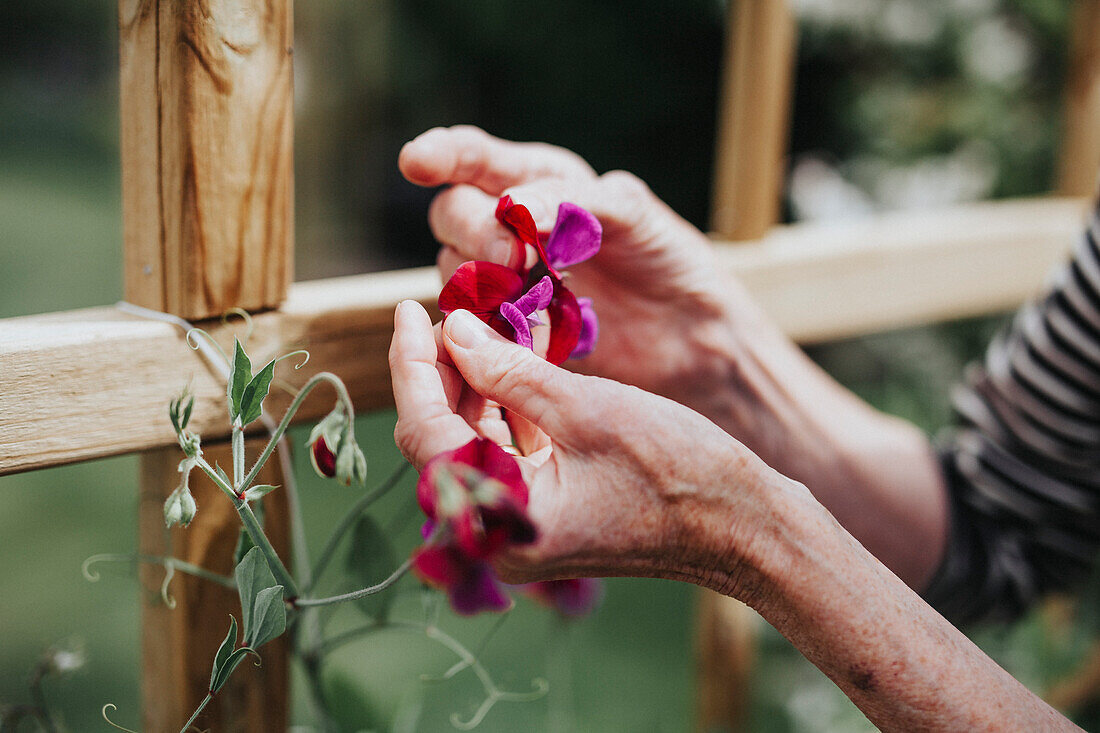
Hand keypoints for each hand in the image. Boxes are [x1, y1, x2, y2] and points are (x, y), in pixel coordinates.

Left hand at [388, 299, 788, 588]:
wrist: (741, 523)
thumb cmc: (676, 471)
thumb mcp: (586, 408)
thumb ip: (509, 370)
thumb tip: (451, 328)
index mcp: (503, 519)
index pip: (425, 432)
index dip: (411, 365)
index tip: (408, 309)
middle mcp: (498, 532)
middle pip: (439, 437)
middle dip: (439, 371)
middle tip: (450, 311)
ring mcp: (521, 522)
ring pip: (467, 440)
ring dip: (470, 384)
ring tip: (480, 326)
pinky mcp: (544, 507)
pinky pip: (501, 450)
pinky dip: (500, 405)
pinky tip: (507, 359)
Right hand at [398, 125, 767, 410]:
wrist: (693, 338)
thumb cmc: (669, 262)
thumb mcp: (632, 214)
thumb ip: (571, 199)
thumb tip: (511, 203)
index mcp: (543, 180)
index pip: (475, 157)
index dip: (441, 154)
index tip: (416, 161)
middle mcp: (514, 225)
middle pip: (452, 215)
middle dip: (476, 232)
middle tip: (516, 258)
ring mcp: (507, 279)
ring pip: (453, 270)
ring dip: (484, 284)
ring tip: (539, 302)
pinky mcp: (508, 330)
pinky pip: (471, 323)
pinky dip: (490, 327)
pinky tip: (531, 333)